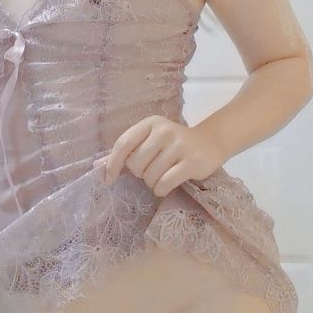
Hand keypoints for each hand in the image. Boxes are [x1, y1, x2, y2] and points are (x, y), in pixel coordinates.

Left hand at [93, 115, 224, 197]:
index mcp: (150, 123)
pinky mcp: (191, 162)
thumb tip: (101, 168)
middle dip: (140, 173)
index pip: (123, 143)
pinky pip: (164, 184)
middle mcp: (163, 132)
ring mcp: (178, 146)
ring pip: (150, 177)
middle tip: (152, 170)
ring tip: (163, 175)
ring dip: (153, 183)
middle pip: (135, 164)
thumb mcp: (152, 138)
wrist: (211, 141)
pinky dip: (161, 189)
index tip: (108, 179)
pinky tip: (167, 185)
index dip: (112, 164)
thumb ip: (131, 149)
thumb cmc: (174, 143)